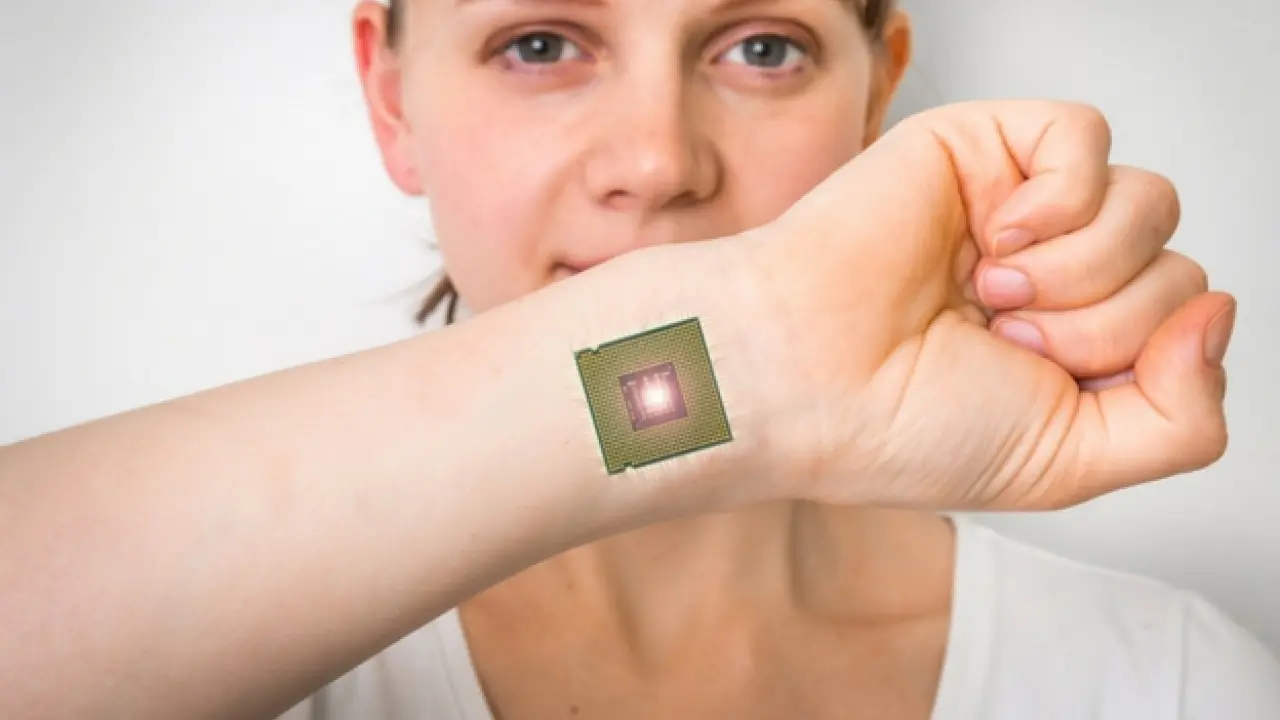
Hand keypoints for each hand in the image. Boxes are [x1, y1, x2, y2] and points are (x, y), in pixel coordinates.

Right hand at [731, 100, 1234, 509]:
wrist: (803, 377)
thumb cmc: (900, 425)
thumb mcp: (1071, 463)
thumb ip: (1186, 421)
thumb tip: (1218, 314)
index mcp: (1070, 345)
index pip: (1184, 327)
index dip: (1144, 361)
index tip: (1053, 379)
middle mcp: (1053, 274)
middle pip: (1176, 269)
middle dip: (1102, 324)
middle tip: (1003, 338)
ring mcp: (1020, 208)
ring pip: (1147, 204)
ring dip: (1078, 267)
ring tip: (987, 291)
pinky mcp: (982, 148)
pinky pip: (1086, 138)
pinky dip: (1059, 198)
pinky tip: (990, 238)